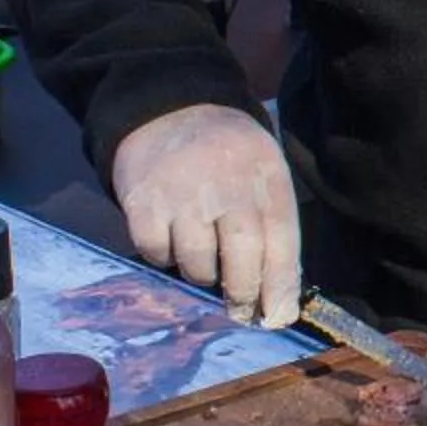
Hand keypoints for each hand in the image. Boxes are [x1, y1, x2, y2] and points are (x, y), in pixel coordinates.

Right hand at [108, 103, 299, 326]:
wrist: (169, 108)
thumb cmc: (227, 153)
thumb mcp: (263, 171)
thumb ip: (273, 224)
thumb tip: (280, 296)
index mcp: (265, 175)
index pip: (282, 241)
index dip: (282, 286)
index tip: (279, 317)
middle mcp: (227, 184)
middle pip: (242, 258)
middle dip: (245, 295)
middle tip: (242, 312)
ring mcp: (183, 193)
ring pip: (198, 264)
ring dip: (203, 274)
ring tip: (204, 260)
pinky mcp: (144, 201)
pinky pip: (157, 254)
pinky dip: (164, 257)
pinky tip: (171, 240)